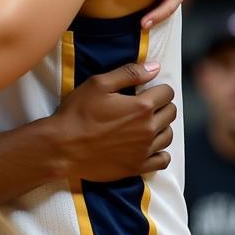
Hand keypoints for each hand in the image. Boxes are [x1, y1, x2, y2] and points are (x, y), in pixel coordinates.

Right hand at [53, 62, 173, 182]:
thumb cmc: (78, 112)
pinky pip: (163, 160)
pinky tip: (149, 146)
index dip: (158, 88)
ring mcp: (145, 150)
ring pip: (168, 136)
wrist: (63, 146)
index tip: (148, 89)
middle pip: (170, 113)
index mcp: (141, 106)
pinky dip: (161, 152)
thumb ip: (129, 74)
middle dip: (162, 105)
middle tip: (145, 104)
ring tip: (145, 123)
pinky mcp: (138, 167)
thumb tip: (155, 67)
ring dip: (162, 127)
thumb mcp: (98, 84)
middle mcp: (149, 129)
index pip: (166, 93)